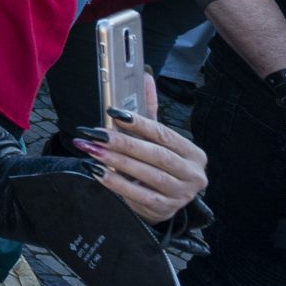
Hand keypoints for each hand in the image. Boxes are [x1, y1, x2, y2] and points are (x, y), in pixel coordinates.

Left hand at [76, 80, 208, 220]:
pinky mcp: (164, 210)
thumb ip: (150, 110)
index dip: (140, 123)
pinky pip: (138, 196)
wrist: (163, 200)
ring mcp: (181, 195)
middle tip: (94, 133)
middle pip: (156, 155)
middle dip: (122, 142)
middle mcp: (193, 175)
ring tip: (91, 149)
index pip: (165, 135)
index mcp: (193, 154)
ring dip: (116, 161)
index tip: (113, 112)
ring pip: (148, 175)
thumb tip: (144, 75)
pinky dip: (116, 183)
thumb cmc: (158, 163)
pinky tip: (97, 172)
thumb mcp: (157, 139)